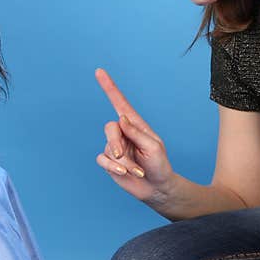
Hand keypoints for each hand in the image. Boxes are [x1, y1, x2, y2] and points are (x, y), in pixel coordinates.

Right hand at [95, 67, 175, 202]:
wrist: (157, 188)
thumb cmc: (160, 165)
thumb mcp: (153, 147)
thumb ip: (136, 132)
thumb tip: (120, 118)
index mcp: (135, 125)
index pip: (120, 103)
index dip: (109, 87)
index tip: (99, 71)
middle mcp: (123, 133)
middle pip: (109, 128)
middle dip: (114, 142)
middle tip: (120, 154)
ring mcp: (115, 147)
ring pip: (106, 147)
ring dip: (121, 161)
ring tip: (136, 170)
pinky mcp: (109, 162)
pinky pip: (102, 160)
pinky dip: (113, 167)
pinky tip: (125, 173)